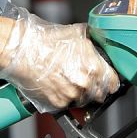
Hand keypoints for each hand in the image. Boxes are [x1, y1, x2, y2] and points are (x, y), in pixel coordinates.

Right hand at [0, 6, 120, 112]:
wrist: (22, 51)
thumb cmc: (46, 41)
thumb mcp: (77, 33)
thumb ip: (94, 40)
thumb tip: (101, 40)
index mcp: (94, 68)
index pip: (113, 83)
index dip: (111, 81)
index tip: (108, 80)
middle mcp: (85, 84)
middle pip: (100, 94)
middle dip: (95, 88)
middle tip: (84, 79)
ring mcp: (71, 96)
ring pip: (84, 100)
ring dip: (80, 94)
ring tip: (68, 80)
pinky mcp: (57, 103)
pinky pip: (67, 104)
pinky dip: (65, 97)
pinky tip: (58, 84)